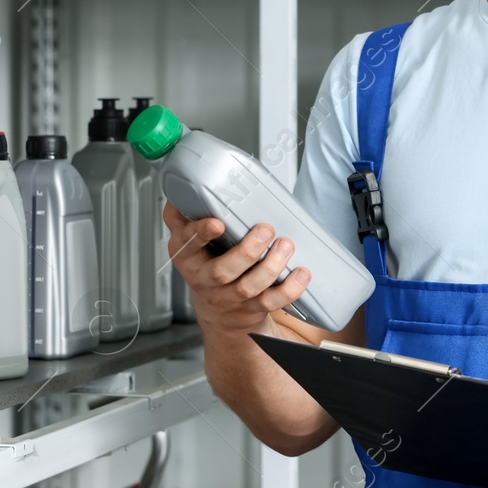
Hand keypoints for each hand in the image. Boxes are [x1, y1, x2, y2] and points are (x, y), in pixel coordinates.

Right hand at [163, 202, 310, 335]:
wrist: (218, 311)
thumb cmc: (206, 263)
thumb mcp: (189, 238)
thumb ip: (188, 211)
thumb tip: (189, 176)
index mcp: (186, 255)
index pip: (187, 244)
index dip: (200, 234)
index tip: (217, 223)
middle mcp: (204, 279)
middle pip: (221, 271)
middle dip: (246, 251)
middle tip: (265, 230)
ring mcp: (228, 297)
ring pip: (248, 287)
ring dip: (270, 267)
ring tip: (286, 245)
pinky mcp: (250, 309)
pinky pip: (270, 302)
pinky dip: (289, 289)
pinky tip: (301, 273)